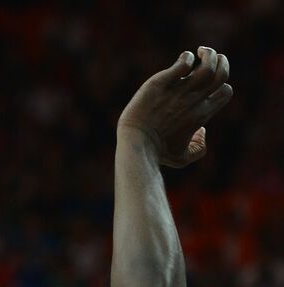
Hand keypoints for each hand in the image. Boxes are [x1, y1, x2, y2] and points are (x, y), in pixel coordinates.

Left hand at [118, 47, 231, 167]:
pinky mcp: (163, 82)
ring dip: (209, 54)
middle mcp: (194, 100)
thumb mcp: (181, 158)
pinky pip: (184, 62)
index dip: (222, 84)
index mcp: (201, 114)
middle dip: (222, 62)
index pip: (225, 92)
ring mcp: (180, 90)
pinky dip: (187, 57)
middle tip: (209, 59)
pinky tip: (182, 59)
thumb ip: (197, 149)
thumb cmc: (156, 152)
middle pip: (222, 74)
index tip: (209, 83)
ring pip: (208, 65)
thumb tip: (202, 133)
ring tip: (200, 52)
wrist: (136, 143)